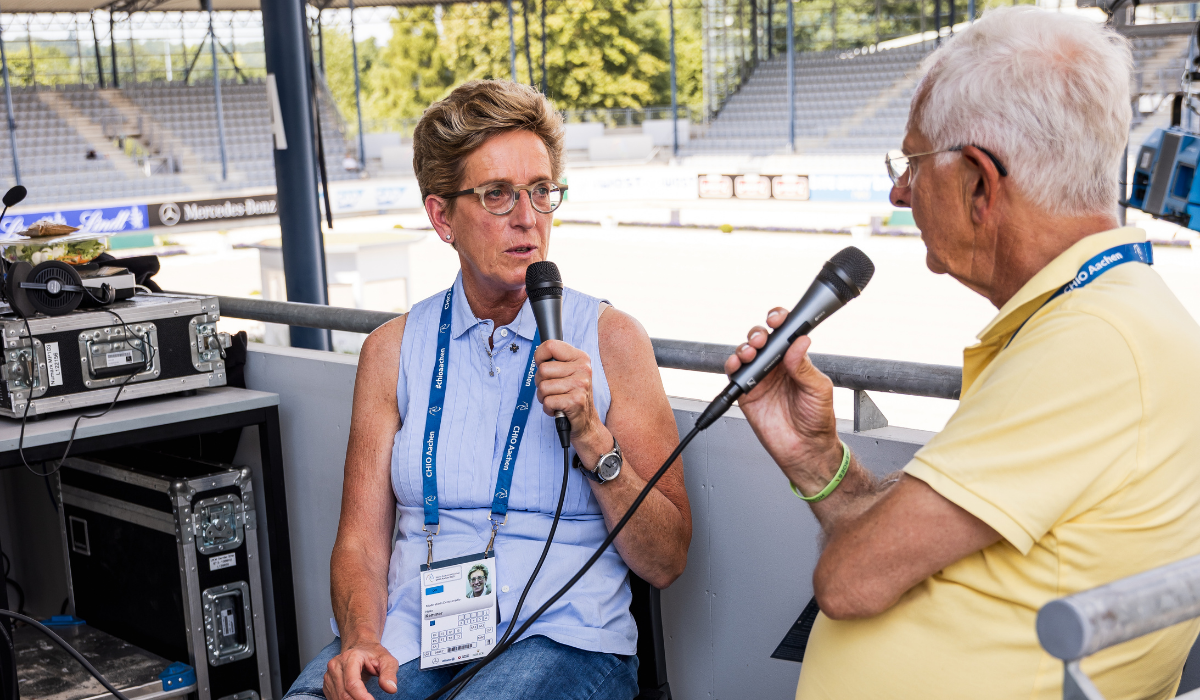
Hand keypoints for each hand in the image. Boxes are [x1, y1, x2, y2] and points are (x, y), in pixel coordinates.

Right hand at [323, 641, 398, 699]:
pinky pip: (334, 698)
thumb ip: (389, 674)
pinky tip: (356, 699)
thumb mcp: (387, 660)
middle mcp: (336, 665)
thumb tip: (391, 688)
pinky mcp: (327, 683)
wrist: (360, 648)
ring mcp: (329, 674)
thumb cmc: (374, 654)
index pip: (352, 683)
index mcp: (350, 658)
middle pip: (344, 694)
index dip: (362, 698)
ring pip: (338, 698)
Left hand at [535, 339, 606, 446]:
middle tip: (552, 389)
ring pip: (543, 387)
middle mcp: (583, 369)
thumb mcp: (568, 373)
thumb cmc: (572, 395)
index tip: (542, 365)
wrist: (586, 422)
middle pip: (542, 369)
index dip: (539, 356)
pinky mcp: (575, 401)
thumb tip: (537, 352)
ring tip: (556, 399)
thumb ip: (555, 361)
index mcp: (580, 358)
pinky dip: (548, 408)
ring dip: (544, 397)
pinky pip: (547, 401)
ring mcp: (581, 385)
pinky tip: (558, 408)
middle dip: (541, 382)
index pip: (550, 345)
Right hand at [724, 308, 842, 488]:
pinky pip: (735, 374)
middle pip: (762, 339)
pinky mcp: (747, 393)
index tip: (779, 319)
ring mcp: (760, 378)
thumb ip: (804, 366)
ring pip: (746, 353)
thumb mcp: (818, 390)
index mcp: (795, 361)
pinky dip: (733, 365)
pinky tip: (738, 364)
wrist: (805, 450)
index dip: (780, 322)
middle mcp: (776, 366)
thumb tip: (799, 342)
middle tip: (763, 338)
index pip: (785, 333)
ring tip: (751, 351)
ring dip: (745, 347)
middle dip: (759, 333)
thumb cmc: (817, 420)